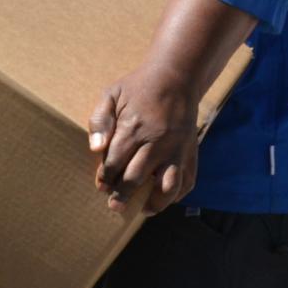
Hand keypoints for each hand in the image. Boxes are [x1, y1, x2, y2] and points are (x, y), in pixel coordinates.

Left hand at [87, 65, 201, 214]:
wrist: (176, 77)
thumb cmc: (138, 87)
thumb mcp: (111, 94)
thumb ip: (99, 120)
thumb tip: (95, 148)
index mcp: (133, 129)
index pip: (114, 163)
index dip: (105, 178)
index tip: (102, 186)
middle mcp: (156, 143)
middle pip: (136, 178)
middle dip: (123, 195)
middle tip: (115, 206)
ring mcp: (176, 149)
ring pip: (167, 186)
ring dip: (154, 203)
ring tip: (143, 209)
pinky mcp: (191, 152)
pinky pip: (188, 181)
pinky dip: (177, 195)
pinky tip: (164, 198)